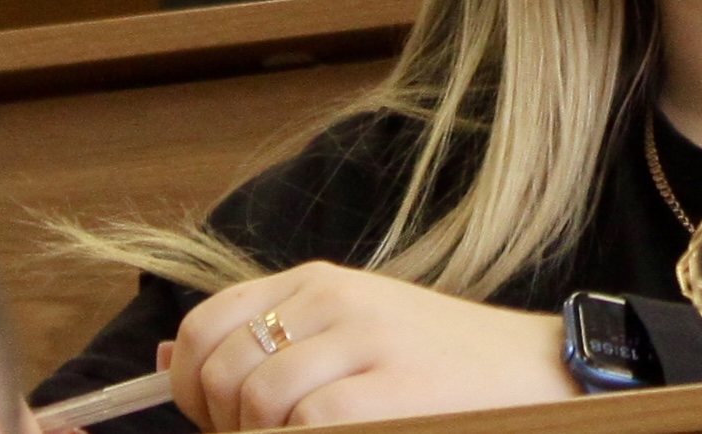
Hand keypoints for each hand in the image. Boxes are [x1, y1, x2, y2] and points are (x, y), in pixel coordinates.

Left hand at [166, 264, 576, 426]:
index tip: (219, 418)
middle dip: (227, 424)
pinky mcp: (388, 390)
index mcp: (319, 282)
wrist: (536, 370)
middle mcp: (337, 299)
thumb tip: (165, 361)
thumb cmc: (435, 364)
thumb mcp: (347, 334)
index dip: (193, 384)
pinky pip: (306, 425)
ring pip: (258, 400)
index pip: (207, 325)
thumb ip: (265, 343)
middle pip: (225, 369)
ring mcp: (366, 340)